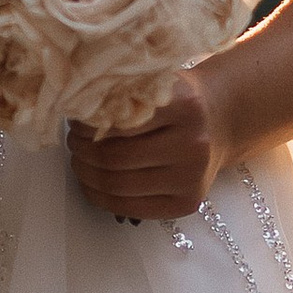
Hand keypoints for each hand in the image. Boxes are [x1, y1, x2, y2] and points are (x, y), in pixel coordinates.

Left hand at [68, 67, 232, 223]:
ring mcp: (192, 178)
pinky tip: (93, 184)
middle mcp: (193, 144)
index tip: (75, 121)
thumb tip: (73, 112)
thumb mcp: (157, 84)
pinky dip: (101, 197)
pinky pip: (129, 208)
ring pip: (117, 185)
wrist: (218, 124)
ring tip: (80, 161)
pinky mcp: (186, 204)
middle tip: (74, 143)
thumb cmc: (177, 102)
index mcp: (184, 105)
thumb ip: (123, 94)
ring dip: (86, 175)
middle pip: (114, 158)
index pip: (118, 121)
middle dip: (82, 152)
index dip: (86, 125)